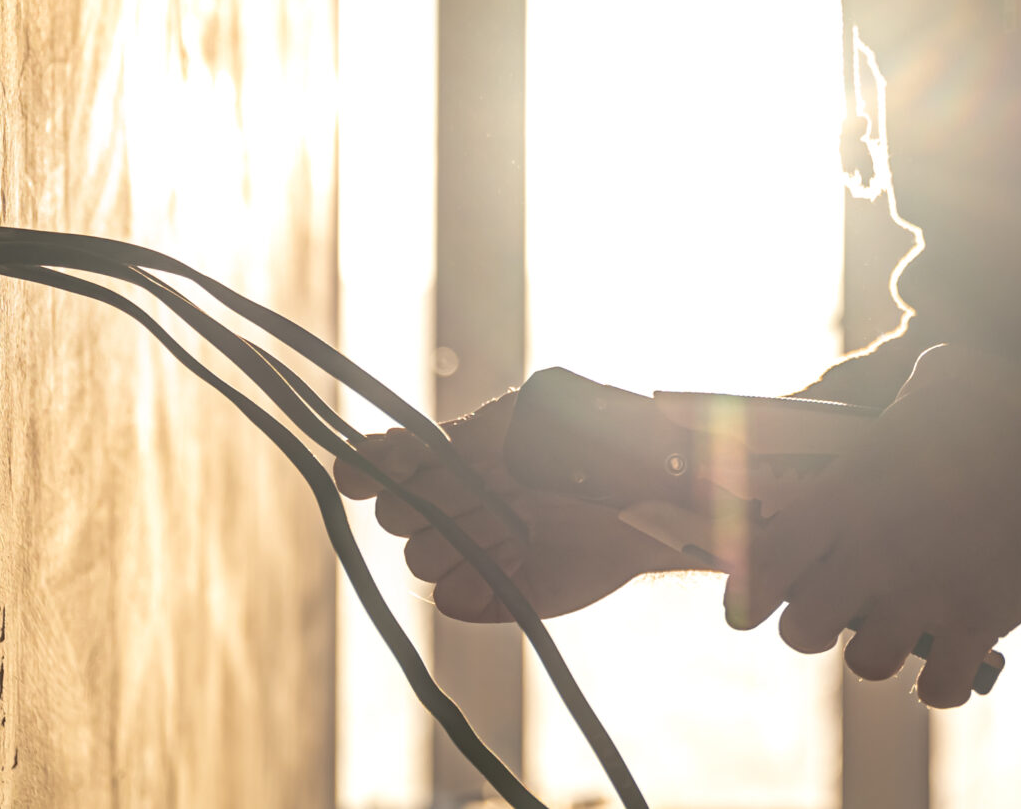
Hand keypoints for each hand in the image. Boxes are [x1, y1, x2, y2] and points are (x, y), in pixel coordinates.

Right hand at [337, 390, 703, 623]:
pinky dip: (470, 586)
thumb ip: (455, 439)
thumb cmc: (593, 439)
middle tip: (481, 488)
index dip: (366, 470)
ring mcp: (480, 550)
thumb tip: (382, 457)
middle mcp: (462, 504)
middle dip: (424, 502)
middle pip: (395, 516)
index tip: (360, 474)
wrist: (659, 489)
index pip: (384, 466)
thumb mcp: (521, 420)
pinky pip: (452, 601)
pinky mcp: (506, 592)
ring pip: (420, 559)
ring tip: (515, 518)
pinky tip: (511, 558)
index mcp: (459, 457)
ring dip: (455, 540)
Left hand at [729, 343, 1020, 707]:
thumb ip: (902, 398)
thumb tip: (908, 388)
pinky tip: (955, 653)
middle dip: (816, 624)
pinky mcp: (978, 624)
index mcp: (848, 493)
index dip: (751, 588)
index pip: (758, 563)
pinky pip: (935, 690)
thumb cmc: (1013, 399)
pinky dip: (941, 683)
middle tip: (845, 605)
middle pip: (799, 631)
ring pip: (863, 664)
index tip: (762, 594)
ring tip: (906, 625)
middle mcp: (873, 550)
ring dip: (880, 651)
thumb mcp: (940, 377)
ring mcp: (924, 593)